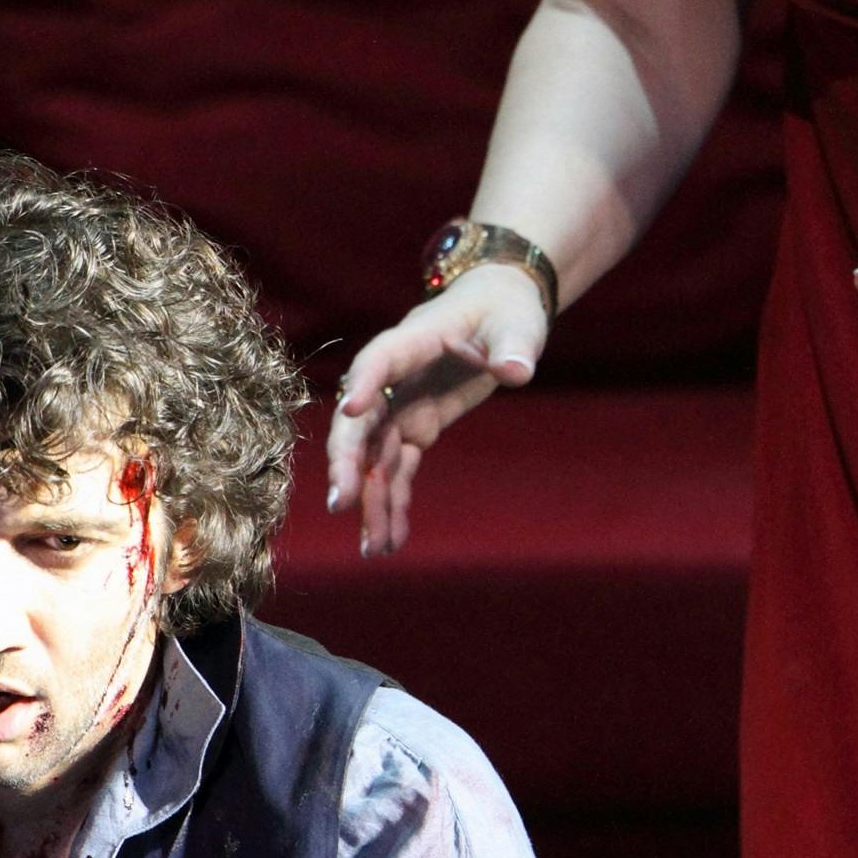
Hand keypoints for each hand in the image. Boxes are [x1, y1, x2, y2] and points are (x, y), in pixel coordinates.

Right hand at [325, 267, 548, 554]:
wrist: (498, 310)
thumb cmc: (505, 309)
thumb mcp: (516, 325)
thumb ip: (512, 348)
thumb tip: (515, 372)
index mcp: (414, 341)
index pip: (379, 361)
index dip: (363, 384)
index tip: (350, 410)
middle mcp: (396, 378)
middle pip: (361, 422)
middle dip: (349, 463)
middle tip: (340, 504)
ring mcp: (402, 406)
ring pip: (376, 457)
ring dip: (371, 501)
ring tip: (373, 548)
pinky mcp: (417, 426)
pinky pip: (399, 469)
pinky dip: (395, 502)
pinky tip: (392, 540)